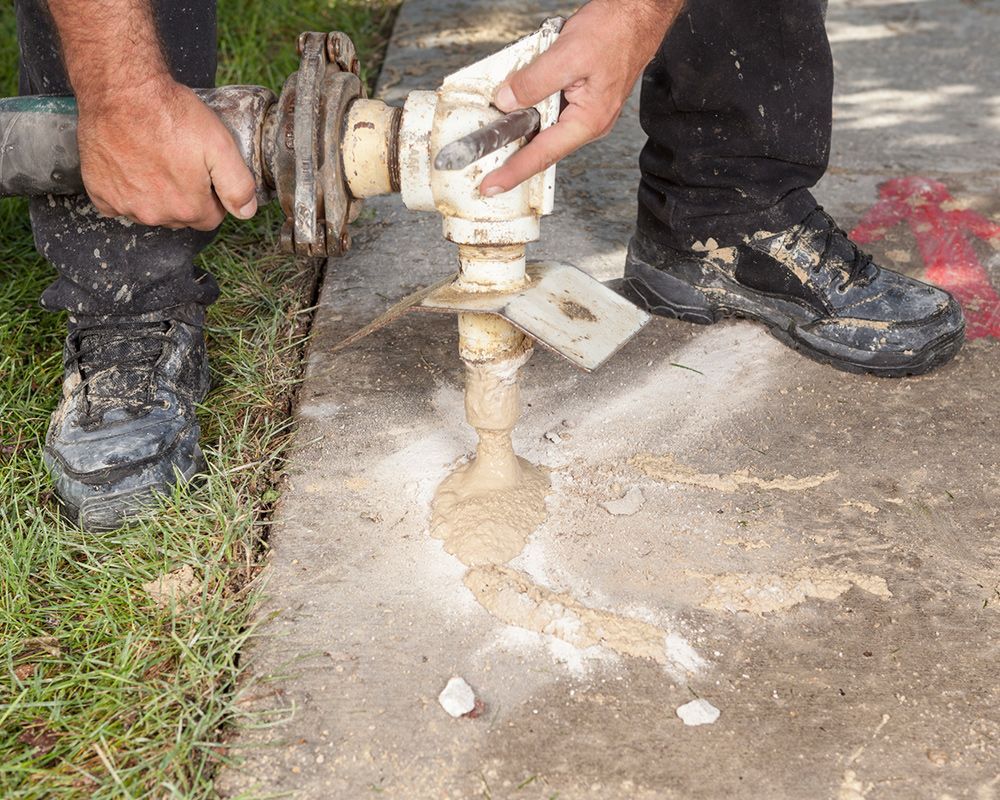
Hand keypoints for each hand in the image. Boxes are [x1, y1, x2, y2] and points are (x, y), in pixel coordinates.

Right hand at [76, 77, 257, 229]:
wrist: (121, 89)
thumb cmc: (170, 113)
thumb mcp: (220, 145)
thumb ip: (239, 185)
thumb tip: (246, 212)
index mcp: (188, 208)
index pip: (209, 218)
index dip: (211, 196)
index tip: (204, 173)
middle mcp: (155, 214)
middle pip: (180, 217)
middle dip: (184, 196)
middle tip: (179, 161)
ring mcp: (124, 205)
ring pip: (150, 211)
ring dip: (155, 194)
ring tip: (155, 158)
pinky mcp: (99, 192)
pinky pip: (116, 204)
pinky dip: (124, 191)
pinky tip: (130, 166)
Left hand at [479, 0, 680, 196]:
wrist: (637, 15)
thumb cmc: (617, 32)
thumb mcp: (567, 53)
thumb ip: (534, 81)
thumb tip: (507, 100)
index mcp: (588, 121)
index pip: (542, 154)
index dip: (513, 172)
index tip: (491, 186)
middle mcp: (587, 122)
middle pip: (541, 145)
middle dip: (512, 151)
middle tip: (484, 162)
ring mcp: (584, 112)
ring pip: (543, 124)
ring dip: (522, 119)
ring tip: (503, 114)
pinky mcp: (579, 99)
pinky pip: (549, 108)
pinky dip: (532, 103)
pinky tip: (522, 91)